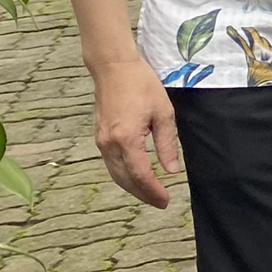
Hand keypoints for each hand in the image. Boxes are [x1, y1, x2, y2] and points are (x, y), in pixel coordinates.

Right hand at [90, 52, 182, 208]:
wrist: (113, 68)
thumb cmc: (142, 85)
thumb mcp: (163, 113)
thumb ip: (167, 144)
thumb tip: (172, 171)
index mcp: (126, 138)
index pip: (140, 174)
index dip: (153, 190)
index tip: (166, 201)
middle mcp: (109, 144)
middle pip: (125, 179)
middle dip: (142, 194)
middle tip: (160, 203)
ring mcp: (100, 141)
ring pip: (115, 173)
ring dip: (132, 187)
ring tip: (150, 194)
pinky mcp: (98, 137)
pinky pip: (110, 163)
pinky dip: (123, 174)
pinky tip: (135, 177)